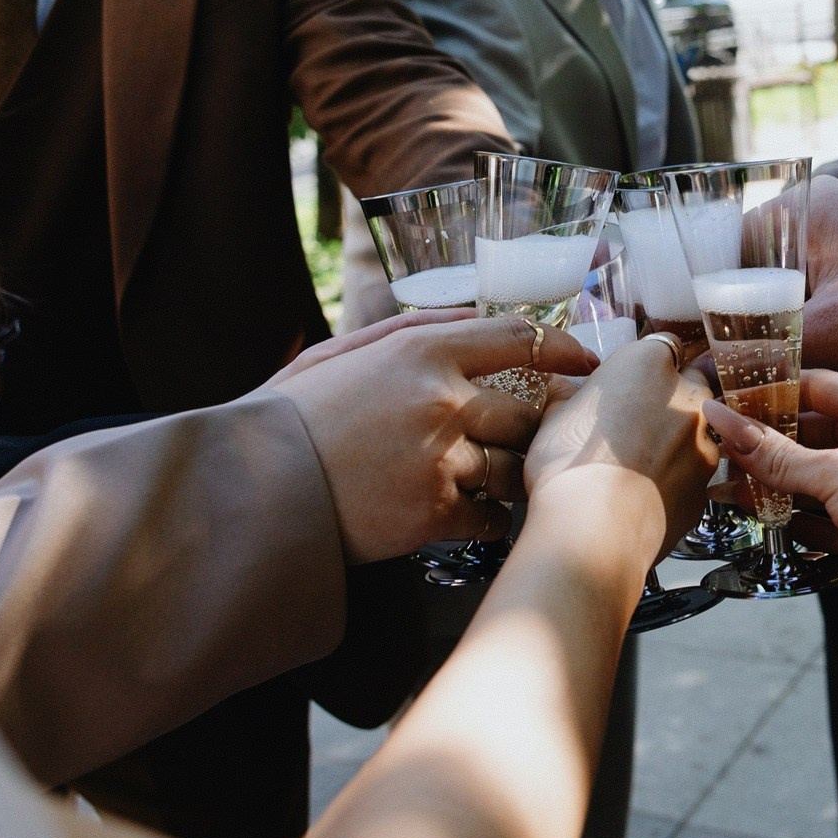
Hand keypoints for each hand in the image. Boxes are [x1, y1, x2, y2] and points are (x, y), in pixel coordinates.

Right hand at [266, 316, 595, 563]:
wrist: (251, 491)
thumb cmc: (292, 418)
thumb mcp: (344, 353)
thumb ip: (413, 330)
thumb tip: (473, 319)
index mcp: (422, 351)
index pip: (520, 338)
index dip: (563, 348)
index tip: (585, 360)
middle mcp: (443, 400)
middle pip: (528, 413)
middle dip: (528, 429)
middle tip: (519, 439)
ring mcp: (443, 460)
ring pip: (515, 468)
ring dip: (508, 476)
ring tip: (483, 480)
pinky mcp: (434, 514)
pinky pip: (491, 516)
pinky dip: (485, 518)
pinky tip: (462, 514)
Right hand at [529, 335, 718, 556]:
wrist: (594, 530)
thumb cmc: (569, 463)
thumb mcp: (554, 415)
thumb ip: (570, 393)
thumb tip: (566, 387)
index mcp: (649, 363)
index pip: (664, 345)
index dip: (647, 364)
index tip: (631, 381)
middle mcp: (688, 397)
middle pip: (692, 384)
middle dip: (671, 398)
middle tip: (637, 421)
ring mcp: (704, 445)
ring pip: (698, 433)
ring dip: (677, 441)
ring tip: (639, 465)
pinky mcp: (704, 490)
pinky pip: (693, 476)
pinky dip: (677, 480)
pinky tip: (647, 495)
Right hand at [705, 370, 837, 647]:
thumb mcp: (837, 473)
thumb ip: (776, 454)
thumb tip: (724, 422)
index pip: (818, 386)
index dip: (773, 390)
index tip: (730, 399)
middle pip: (816, 436)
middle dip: (769, 445)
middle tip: (720, 452)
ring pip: (823, 483)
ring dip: (781, 488)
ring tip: (731, 492)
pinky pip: (836, 521)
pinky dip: (806, 524)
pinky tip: (775, 527)